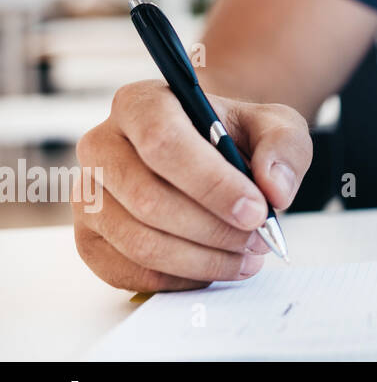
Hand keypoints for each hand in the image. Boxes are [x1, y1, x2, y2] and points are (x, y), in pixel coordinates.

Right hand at [73, 80, 311, 291]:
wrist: (206, 153)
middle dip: (214, 229)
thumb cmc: (233, 136)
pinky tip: (215, 266)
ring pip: (139, 242)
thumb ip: (284, 147)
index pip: (164, 143)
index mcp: (140, 103)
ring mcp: (87, 196)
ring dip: (202, 259)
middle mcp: (101, 146)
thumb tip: (275, 189)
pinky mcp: (89, 239)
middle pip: (149, 200)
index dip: (213, 184)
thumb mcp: (274, 125)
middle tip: (259, 239)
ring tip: (246, 256)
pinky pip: (129, 271)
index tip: (257, 211)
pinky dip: (180, 278)